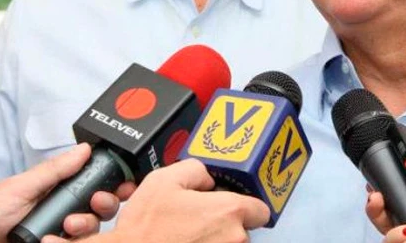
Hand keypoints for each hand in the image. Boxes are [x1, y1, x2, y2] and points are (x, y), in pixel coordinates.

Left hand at [0, 143, 133, 242]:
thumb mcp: (19, 188)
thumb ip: (53, 170)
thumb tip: (84, 148)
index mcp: (56, 189)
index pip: (93, 182)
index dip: (112, 182)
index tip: (124, 183)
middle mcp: (63, 211)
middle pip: (101, 206)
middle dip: (105, 203)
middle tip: (96, 202)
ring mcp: (60, 233)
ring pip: (93, 229)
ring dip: (87, 225)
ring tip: (67, 227)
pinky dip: (73, 242)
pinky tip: (56, 241)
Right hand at [80, 158, 270, 242]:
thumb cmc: (145, 228)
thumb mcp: (165, 179)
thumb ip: (196, 170)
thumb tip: (206, 178)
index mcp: (229, 211)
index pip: (261, 209)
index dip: (245, 204)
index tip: (233, 204)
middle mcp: (234, 238)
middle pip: (243, 228)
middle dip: (225, 222)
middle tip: (200, 219)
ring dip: (215, 238)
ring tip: (187, 234)